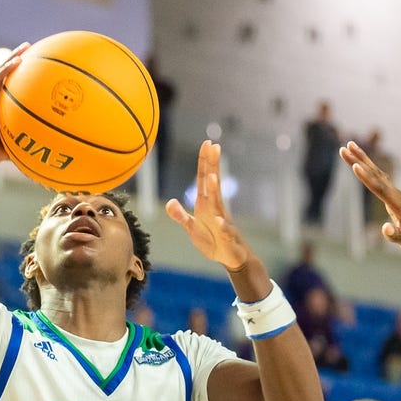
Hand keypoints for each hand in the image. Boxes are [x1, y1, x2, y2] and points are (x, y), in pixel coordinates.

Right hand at [0, 44, 28, 165]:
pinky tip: (17, 61)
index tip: (31, 62)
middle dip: (17, 57)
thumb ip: (25, 142)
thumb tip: (44, 149)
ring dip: (13, 57)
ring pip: (0, 71)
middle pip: (5, 72)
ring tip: (26, 47)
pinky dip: (6, 69)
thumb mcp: (12, 145)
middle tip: (29, 47)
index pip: (8, 84)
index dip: (18, 71)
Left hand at [165, 141, 252, 270]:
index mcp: (206, 204)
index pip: (203, 179)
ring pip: (218, 204)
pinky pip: (224, 232)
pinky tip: (219, 222)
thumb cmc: (212, 240)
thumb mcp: (191, 228)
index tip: (207, 143)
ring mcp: (223, 222)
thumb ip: (180, 215)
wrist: (230, 257)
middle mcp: (216, 208)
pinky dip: (222, 227)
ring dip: (215, 191)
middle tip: (214, 146)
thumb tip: (169, 202)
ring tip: (211, 177)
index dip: (204, 162)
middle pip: (213, 184)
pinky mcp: (227, 238)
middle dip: (213, 165)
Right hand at [339, 141, 400, 261]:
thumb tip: (384, 228)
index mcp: (400, 206)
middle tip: (345, 147)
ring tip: (350, 148)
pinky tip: (363, 165)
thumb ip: (397, 237)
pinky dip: (370, 171)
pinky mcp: (397, 199)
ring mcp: (398, 196)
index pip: (380, 189)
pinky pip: (380, 180)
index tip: (354, 165)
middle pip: (376, 175)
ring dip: (363, 160)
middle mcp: (399, 197)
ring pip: (378, 174)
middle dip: (360, 160)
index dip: (366, 177)